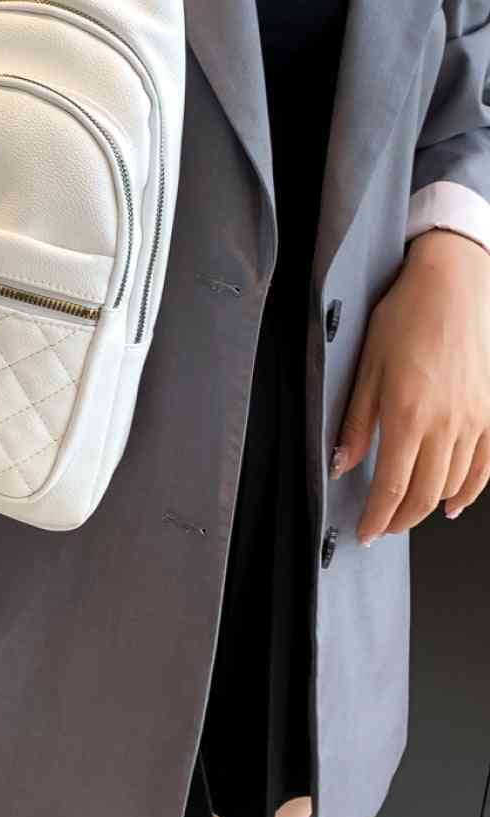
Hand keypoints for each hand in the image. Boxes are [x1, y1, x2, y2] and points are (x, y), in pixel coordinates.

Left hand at [332, 229, 489, 543]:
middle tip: (383, 527)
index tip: (365, 532)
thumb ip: (356, 421)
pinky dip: (469, 490)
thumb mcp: (367, 365)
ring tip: (408, 514)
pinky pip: (485, 467)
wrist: (454, 283)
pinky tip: (453, 501)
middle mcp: (447, 424)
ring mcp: (476, 420)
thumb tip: (341, 463)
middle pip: (425, 495)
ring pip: (454, 484)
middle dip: (401, 520)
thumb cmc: (406, 314)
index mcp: (408, 414)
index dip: (377, 518)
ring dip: (430, 507)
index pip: (392, 488)